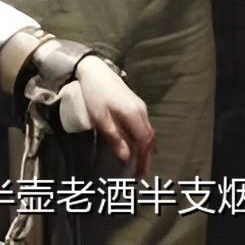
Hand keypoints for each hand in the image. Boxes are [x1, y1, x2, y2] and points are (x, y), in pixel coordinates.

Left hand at [75, 56, 155, 177]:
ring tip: (138, 162)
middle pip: (150, 139)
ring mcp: (141, 107)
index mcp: (134, 116)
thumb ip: (115, 138)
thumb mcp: (100, 118)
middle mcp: (142, 112)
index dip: (144, 160)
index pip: (145, 143)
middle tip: (139, 173)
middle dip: (146, 158)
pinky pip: (144, 125)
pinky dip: (143, 138)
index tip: (138, 174)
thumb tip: (127, 158)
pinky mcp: (136, 104)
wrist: (95, 70)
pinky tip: (135, 143)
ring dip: (145, 148)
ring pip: (149, 132)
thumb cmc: (94, 94)